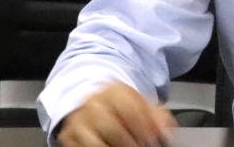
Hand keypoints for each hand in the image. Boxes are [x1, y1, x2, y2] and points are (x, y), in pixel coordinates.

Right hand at [57, 82, 176, 146]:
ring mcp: (78, 120)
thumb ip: (157, 115)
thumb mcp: (141, 104)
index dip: (143, 127)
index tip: (152, 140)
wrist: (94, 105)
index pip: (130, 109)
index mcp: (114, 91)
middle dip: (129, 143)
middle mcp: (93, 103)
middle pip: (111, 127)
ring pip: (94, 141)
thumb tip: (165, 130)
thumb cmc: (122, 107)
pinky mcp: (68, 136)